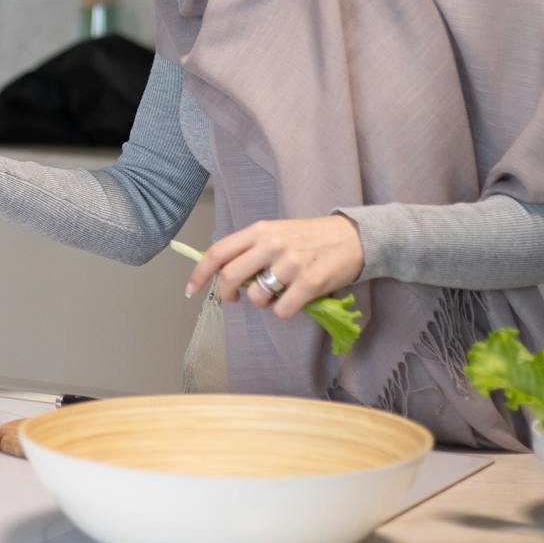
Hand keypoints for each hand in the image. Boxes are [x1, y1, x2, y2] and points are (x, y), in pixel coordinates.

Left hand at [185, 215, 364, 320]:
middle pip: (230, 276)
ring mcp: (291, 263)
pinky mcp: (310, 282)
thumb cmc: (310, 237)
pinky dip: (284, 311)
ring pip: (256, 296)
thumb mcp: (277, 232)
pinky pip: (282, 310)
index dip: (200, 274)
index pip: (218, 252)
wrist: (353, 237)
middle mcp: (272, 244)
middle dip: (227, 293)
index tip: (190, 290)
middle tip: (233, 298)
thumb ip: (252, 249)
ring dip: (262, 302)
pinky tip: (295, 301)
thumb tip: (223, 273)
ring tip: (277, 293)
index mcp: (260, 230)